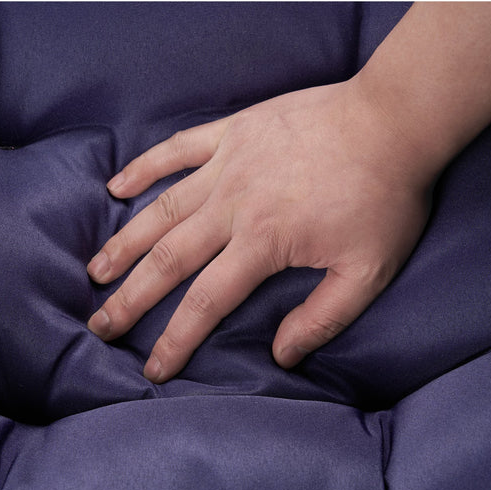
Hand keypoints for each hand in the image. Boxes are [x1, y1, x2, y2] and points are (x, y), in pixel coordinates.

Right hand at [87, 77, 433, 382]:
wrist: (393, 121)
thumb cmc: (386, 197)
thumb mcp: (368, 271)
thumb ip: (322, 317)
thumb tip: (282, 356)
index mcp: (263, 243)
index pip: (206, 303)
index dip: (176, 340)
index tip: (153, 368)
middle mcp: (233, 206)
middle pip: (169, 260)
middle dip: (131, 298)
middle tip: (101, 324)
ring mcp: (228, 164)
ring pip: (162, 210)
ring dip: (125, 243)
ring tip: (96, 270)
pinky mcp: (233, 132)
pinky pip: (177, 149)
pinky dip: (144, 168)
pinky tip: (116, 187)